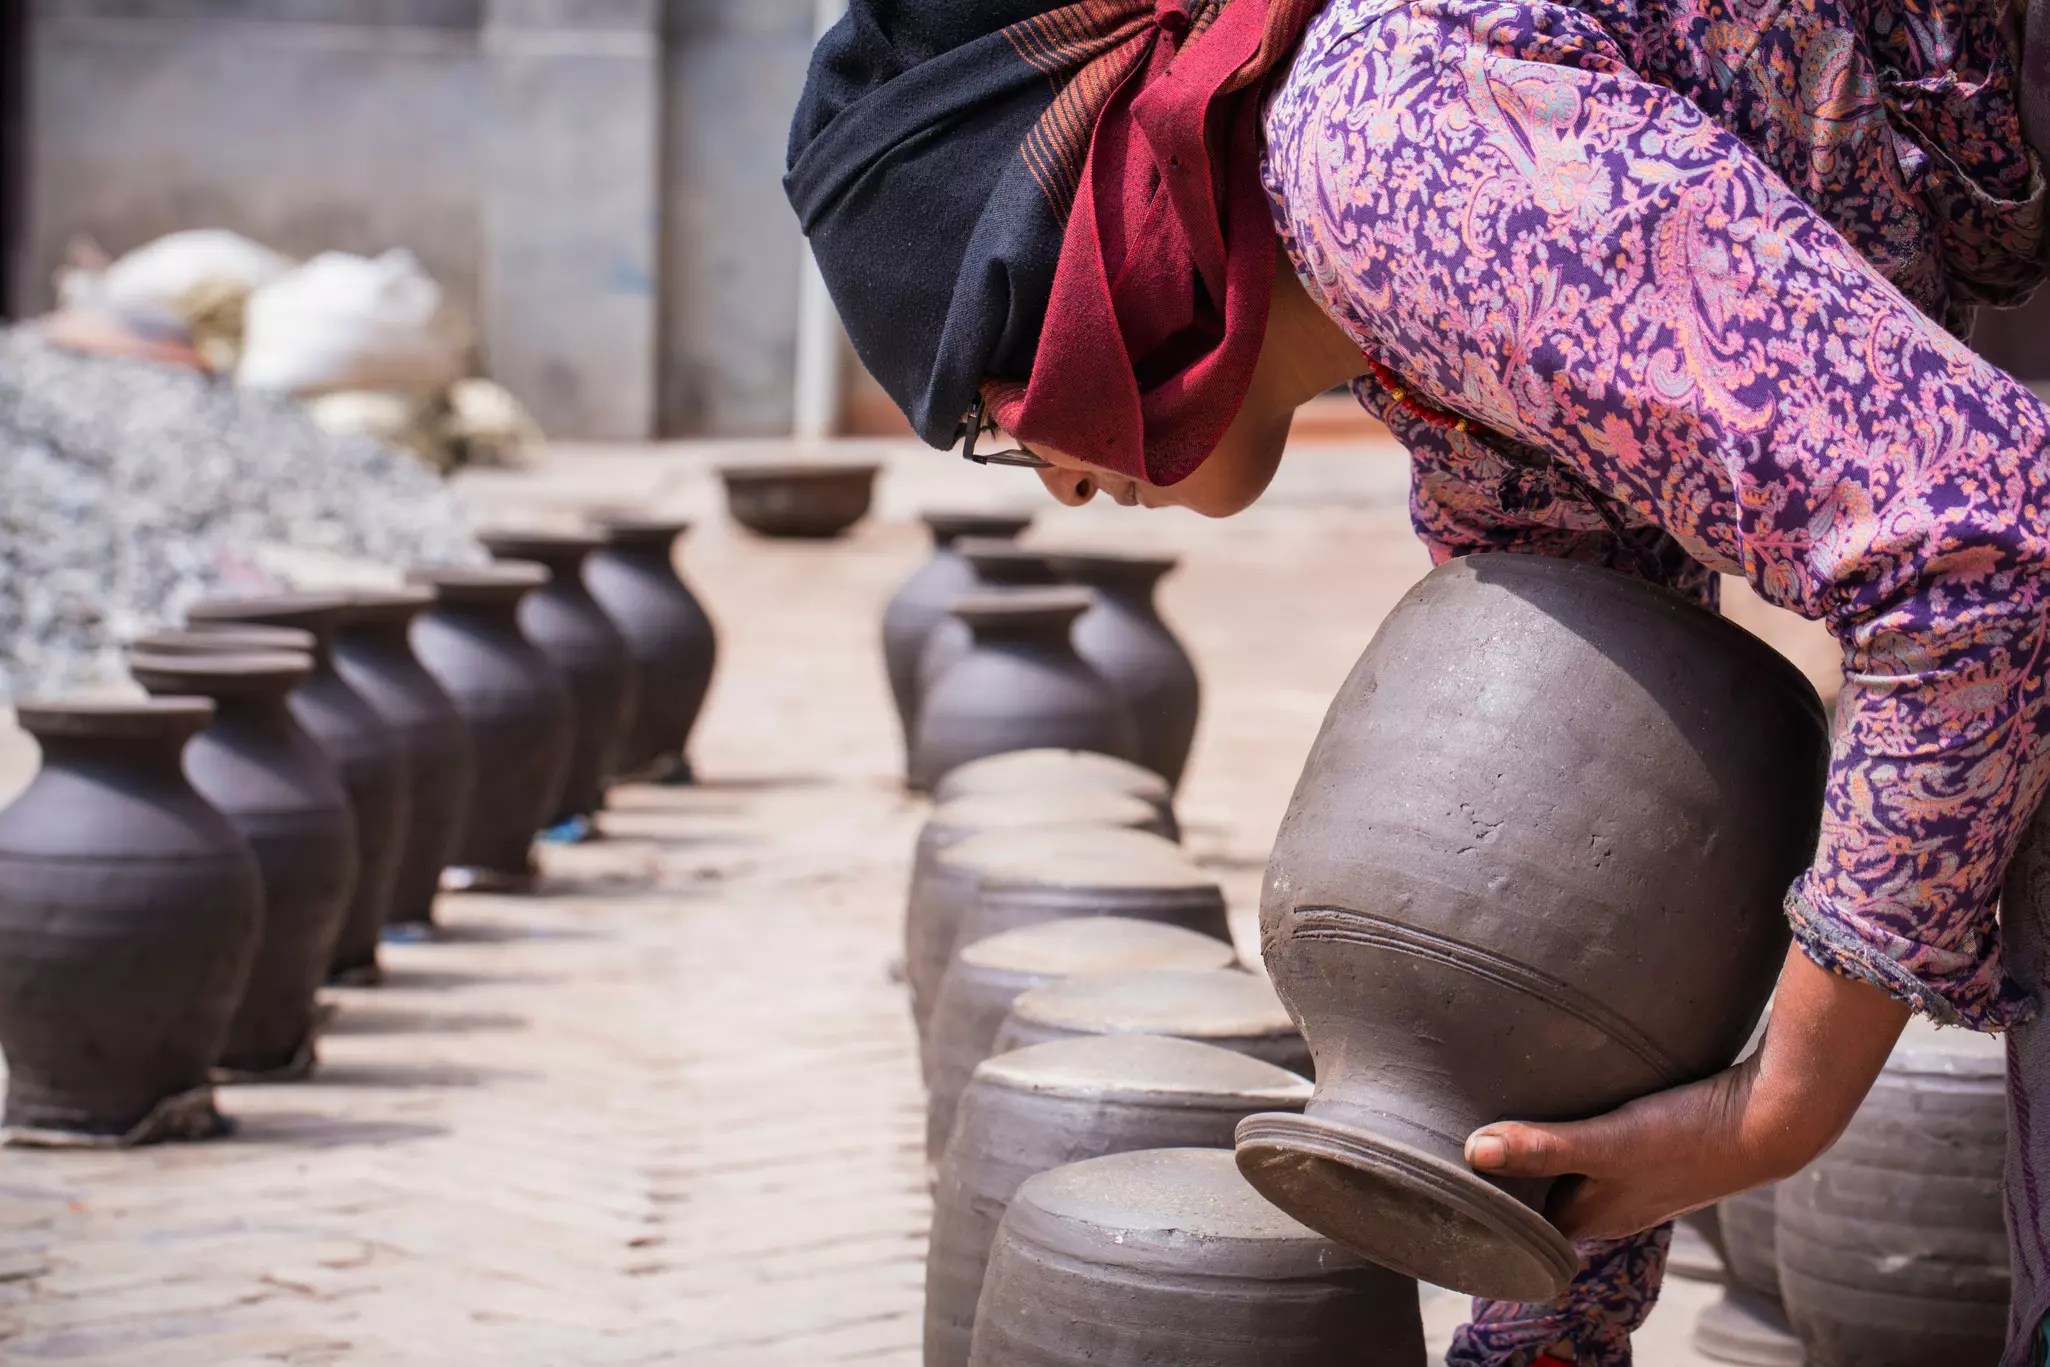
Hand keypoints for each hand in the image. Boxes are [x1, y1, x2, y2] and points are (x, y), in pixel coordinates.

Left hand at [1463, 945, 1911, 1240]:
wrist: (1775, 1117)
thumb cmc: (1692, 1137)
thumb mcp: (1609, 1141)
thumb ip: (1544, 1148)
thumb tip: (1472, 1152)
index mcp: (1595, 1217)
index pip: (1524, 1223)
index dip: (1488, 1202)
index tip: (1448, 1171)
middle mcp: (1612, 1201)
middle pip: (1542, 1189)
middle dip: (1507, 1166)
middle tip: (1457, 1122)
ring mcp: (1634, 1172)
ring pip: (1571, 1161)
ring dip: (1540, 1138)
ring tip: (1494, 1097)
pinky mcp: (1654, 1140)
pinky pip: (1598, 1135)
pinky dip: (1574, 1118)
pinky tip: (1560, 1082)